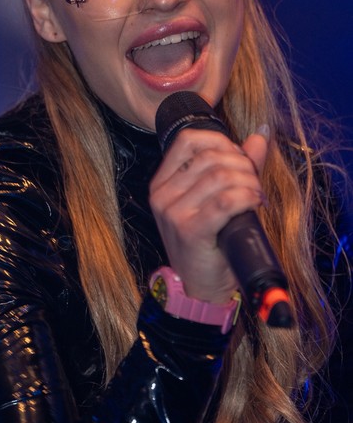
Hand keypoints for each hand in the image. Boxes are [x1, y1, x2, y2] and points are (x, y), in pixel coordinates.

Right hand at [149, 127, 268, 303]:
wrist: (201, 287)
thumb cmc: (210, 242)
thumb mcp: (216, 199)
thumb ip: (236, 165)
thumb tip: (259, 136)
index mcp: (163, 182)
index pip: (188, 140)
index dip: (219, 140)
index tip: (238, 156)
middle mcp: (163, 194)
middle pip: (210, 157)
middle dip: (241, 164)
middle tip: (254, 180)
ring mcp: (173, 212)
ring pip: (220, 176)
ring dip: (248, 181)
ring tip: (257, 193)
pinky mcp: (190, 230)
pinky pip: (225, 201)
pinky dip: (246, 196)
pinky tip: (255, 202)